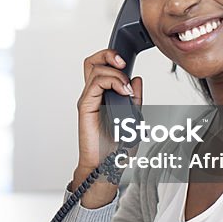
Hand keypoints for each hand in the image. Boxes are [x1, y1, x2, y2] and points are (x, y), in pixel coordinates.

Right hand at [73, 50, 142, 207]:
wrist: (106, 167)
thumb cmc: (116, 149)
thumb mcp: (134, 118)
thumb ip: (135, 99)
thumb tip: (137, 80)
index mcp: (103, 96)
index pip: (102, 67)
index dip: (112, 59)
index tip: (127, 64)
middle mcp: (93, 95)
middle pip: (93, 62)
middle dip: (108, 55)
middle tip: (123, 62)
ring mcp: (88, 100)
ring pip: (95, 69)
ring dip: (115, 73)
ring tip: (126, 88)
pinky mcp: (85, 107)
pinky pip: (95, 84)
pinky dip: (111, 82)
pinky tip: (123, 92)